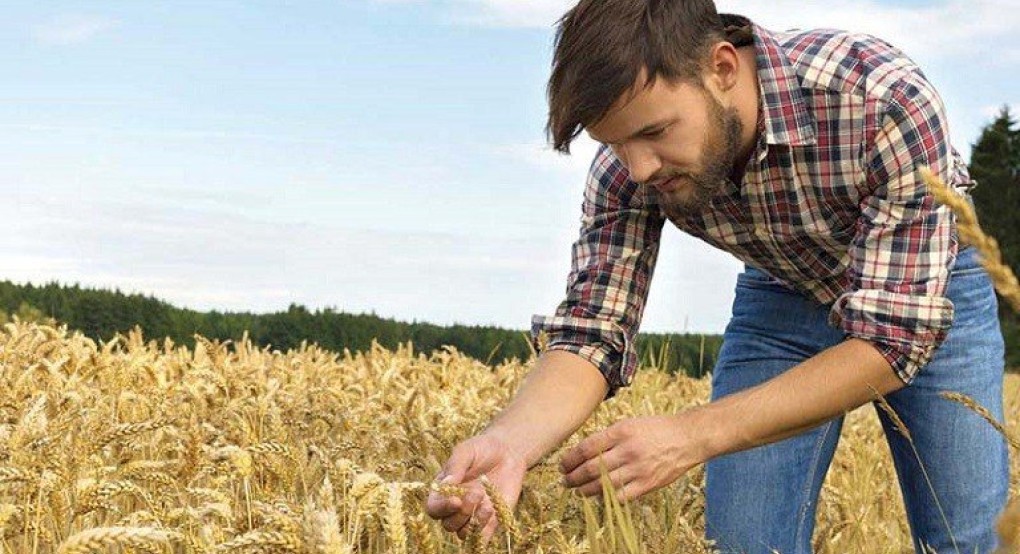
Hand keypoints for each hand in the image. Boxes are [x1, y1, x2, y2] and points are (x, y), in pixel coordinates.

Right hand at [424, 433, 526, 544]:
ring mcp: (472, 515)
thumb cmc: (482, 449)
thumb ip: (456, 467)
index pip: (434, 508)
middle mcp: (455, 507)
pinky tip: (492, 512)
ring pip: (463, 533)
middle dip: (461, 513)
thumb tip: (445, 484)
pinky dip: (484, 532)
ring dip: (473, 524)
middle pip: (448, 524)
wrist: (508, 452)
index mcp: (443, 491)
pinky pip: (482, 537)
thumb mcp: (466, 451)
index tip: (456, 499)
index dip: (442, 508)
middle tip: (476, 493)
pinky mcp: (490, 521)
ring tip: (487, 505)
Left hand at [559, 414, 702, 501]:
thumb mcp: (629, 424)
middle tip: (565, 479)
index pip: (587, 448)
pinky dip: (606, 498)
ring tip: (578, 490)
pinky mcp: (647, 484)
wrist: (686, 438)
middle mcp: (628, 450)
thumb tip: (583, 452)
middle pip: (591, 468)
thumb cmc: (655, 429)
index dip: (570, 458)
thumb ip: (608, 437)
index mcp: (621, 432)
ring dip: (585, 489)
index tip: (563, 463)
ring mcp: (638, 469)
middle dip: (573, 476)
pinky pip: (621, 496)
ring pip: (603, 484)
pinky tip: (599, 496)